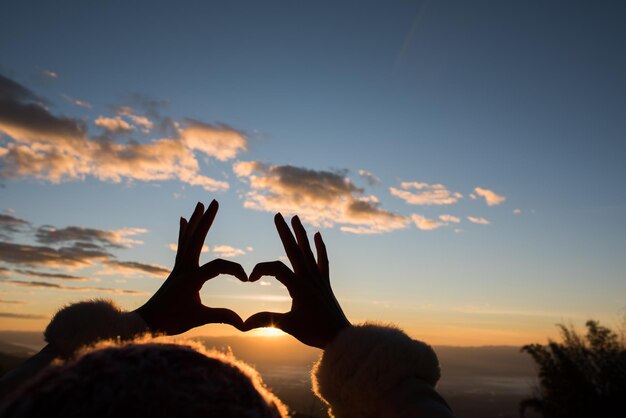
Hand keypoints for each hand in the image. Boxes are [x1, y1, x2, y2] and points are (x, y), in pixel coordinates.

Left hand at [135, 200, 247, 334]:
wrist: (146, 323)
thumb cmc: (171, 321)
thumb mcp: (199, 319)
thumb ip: (222, 317)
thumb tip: (243, 323)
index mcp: (191, 278)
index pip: (218, 266)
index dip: (235, 270)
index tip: (247, 279)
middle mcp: (183, 267)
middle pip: (197, 238)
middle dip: (206, 219)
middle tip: (214, 202)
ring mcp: (178, 266)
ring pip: (188, 238)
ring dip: (196, 221)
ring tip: (199, 204)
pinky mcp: (176, 269)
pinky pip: (182, 246)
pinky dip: (184, 232)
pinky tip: (183, 220)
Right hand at [243, 213, 350, 348]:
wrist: (340, 337)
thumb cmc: (314, 332)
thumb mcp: (288, 326)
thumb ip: (266, 320)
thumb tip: (242, 323)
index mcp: (298, 287)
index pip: (276, 268)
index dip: (261, 269)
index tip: (250, 279)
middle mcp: (309, 278)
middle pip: (294, 250)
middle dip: (284, 232)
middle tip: (277, 215)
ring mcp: (318, 278)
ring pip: (308, 251)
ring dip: (301, 234)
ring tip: (295, 217)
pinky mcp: (325, 282)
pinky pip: (323, 261)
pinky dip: (320, 248)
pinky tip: (318, 235)